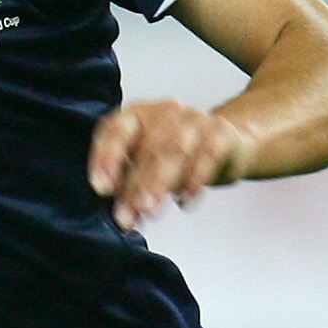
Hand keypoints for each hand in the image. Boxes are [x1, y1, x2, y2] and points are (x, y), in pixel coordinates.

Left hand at [88, 99, 251, 230]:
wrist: (224, 143)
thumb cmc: (175, 155)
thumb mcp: (146, 166)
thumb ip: (130, 186)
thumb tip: (123, 216)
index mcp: (137, 116)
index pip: (115, 130)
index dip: (106, 158)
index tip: (102, 188)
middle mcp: (164, 112)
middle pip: (146, 148)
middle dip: (134, 186)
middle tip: (126, 216)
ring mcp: (194, 119)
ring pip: (175, 150)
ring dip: (160, 183)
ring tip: (151, 212)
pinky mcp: (220, 133)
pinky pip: (207, 154)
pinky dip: (195, 179)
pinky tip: (185, 201)